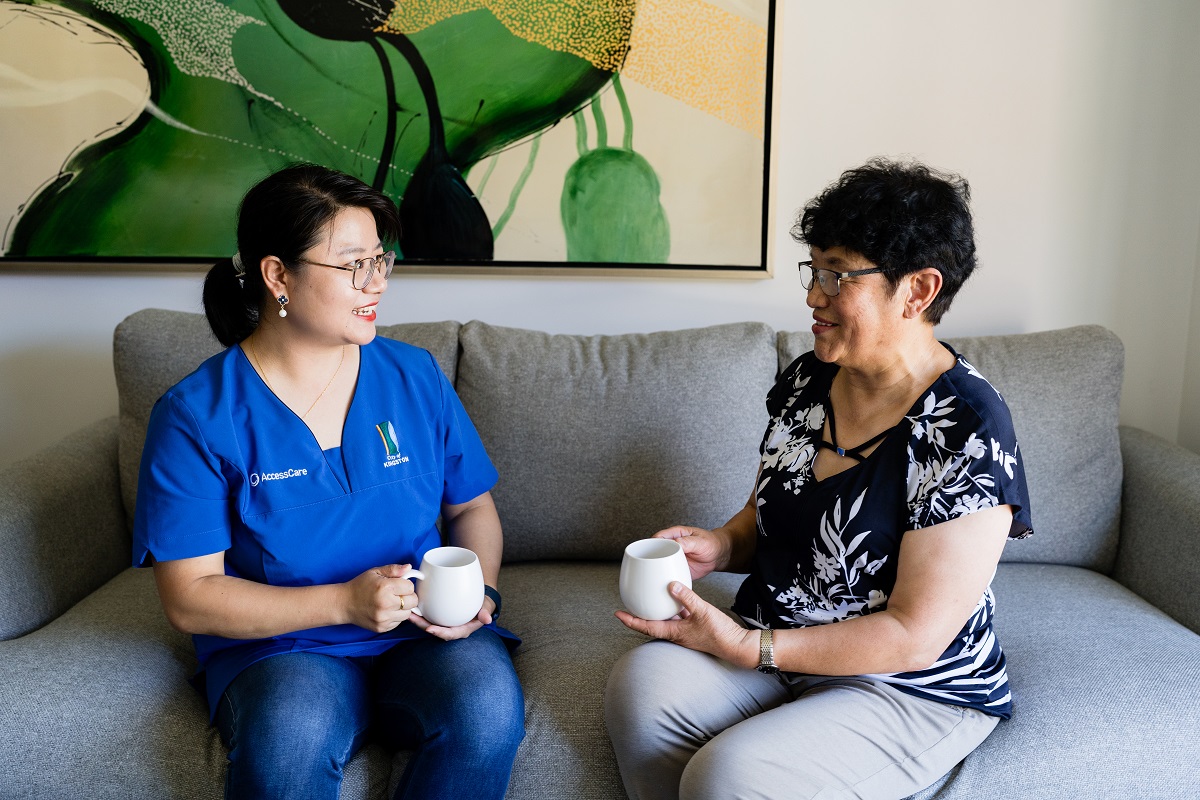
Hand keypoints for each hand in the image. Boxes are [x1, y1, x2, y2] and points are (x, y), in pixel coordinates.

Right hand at [342, 564, 418, 632]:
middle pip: (413, 601)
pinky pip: (399, 622)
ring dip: (403, 608)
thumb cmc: (360, 586)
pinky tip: (386, 610)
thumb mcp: (375, 572)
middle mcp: (385, 604)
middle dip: (408, 596)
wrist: (344, 604)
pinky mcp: (382, 628)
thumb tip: (409, 567)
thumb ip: (394, 569)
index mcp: (385, 587)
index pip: (410, 587)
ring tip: (391, 602)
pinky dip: (396, 616)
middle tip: (397, 594)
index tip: (399, 585)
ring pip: (407, 614)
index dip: (406, 585)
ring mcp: (384, 618)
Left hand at [409, 596, 496, 640]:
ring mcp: (445, 623)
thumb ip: (486, 612)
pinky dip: (421, 613)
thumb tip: (487, 619)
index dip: (440, 632)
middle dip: (423, 626)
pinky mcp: (441, 617)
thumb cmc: (482, 605)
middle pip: (435, 630)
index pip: (450, 634)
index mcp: (462, 630)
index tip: (430, 629)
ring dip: (418, 620)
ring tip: (408, 613)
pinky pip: (429, 617)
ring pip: (429, 624)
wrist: (479, 601)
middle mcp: (452, 628)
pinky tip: (413, 607)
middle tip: (412, 618)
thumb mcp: (486, 607)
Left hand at [616, 581, 756, 667]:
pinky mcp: (694, 629)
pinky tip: (675, 599)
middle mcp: (677, 634)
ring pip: (665, 621)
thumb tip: (670, 584)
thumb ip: (686, 597)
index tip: (618, 614)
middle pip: (652, 625)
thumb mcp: (702, 610)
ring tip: (648, 600)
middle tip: (629, 606)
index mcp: (674, 633)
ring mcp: (685, 633)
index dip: (631, 621)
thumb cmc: (720, 633)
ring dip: (656, 612)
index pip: (646, 627)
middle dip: (640, 616)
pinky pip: (678, 618)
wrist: (737, 646)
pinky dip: (673, 609)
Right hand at [653, 526, 729, 580]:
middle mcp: (671, 546)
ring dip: (655, 569)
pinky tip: (662, 581)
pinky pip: (667, 573)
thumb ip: (688, 542)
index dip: (651, 544)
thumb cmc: (711, 543)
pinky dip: (664, 577)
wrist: (718, 556)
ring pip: (659, 563)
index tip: (648, 551)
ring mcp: (673, 558)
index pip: (658, 537)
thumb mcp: (701, 541)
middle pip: (655, 551)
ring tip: (653, 576)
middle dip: (649, 558)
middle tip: (648, 566)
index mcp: (675, 535)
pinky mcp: (676, 568)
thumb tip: (676, 543)